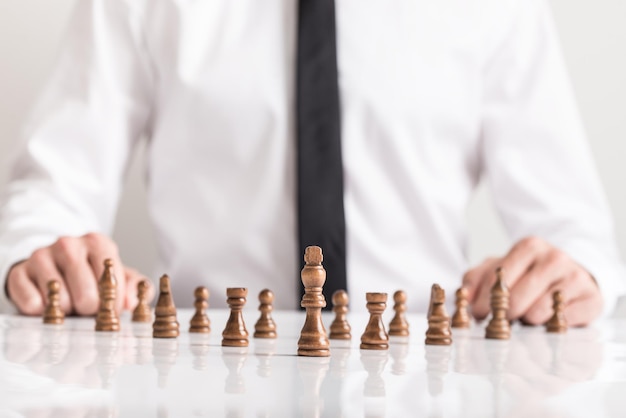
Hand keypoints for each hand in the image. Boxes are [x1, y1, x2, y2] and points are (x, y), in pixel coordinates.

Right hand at [6, 233, 153, 315]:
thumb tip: (133, 302)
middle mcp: (69, 244)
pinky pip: (32, 303)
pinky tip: (48, 304)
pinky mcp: (20, 272)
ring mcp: (42, 256)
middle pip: (86, 294)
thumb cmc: (90, 273)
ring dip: (66, 310)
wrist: (52, 265)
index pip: (111, 280)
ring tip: (68, 303)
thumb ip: (135, 286)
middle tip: (87, 307)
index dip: (113, 302)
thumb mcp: (119, 275)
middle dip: (89, 308)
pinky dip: (41, 311)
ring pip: (59, 300)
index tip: (111, 309)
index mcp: (98, 243)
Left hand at [463, 236, 602, 325]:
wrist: (571, 275)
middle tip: (504, 321)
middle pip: (516, 299)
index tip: (479, 315)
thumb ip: (476, 279)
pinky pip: (563, 322)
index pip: (498, 279)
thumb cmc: (529, 273)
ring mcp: (575, 277)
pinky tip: (547, 321)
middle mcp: (554, 258)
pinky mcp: (591, 298)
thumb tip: (463, 297)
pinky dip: (550, 327)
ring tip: (527, 317)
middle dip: (505, 315)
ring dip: (527, 321)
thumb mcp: (500, 269)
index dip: (484, 302)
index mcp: (528, 246)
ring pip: (538, 312)